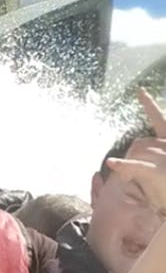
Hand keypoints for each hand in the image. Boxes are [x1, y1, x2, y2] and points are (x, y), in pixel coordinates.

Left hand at [105, 89, 165, 207]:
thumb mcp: (157, 170)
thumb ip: (145, 156)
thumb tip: (123, 154)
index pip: (160, 120)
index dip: (149, 105)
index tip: (139, 91)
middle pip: (140, 143)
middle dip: (134, 160)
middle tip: (141, 171)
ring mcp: (165, 158)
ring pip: (138, 155)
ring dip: (133, 169)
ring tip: (153, 181)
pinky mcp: (159, 172)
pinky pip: (138, 167)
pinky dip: (124, 166)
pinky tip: (112, 163)